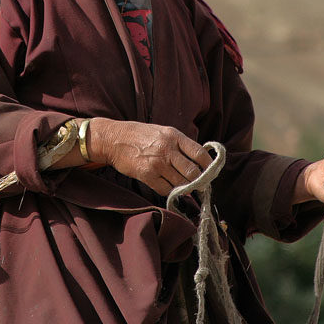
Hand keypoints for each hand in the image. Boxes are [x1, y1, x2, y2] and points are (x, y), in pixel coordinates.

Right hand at [89, 119, 212, 196]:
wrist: (113, 139)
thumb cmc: (139, 134)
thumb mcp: (162, 131)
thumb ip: (180, 144)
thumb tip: (198, 161)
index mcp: (174, 135)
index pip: (200, 153)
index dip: (209, 166)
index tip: (210, 172)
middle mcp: (167, 149)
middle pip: (193, 171)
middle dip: (200, 181)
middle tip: (200, 185)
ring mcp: (157, 163)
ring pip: (182, 183)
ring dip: (186, 188)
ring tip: (187, 188)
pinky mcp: (147, 175)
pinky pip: (166, 189)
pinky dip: (172, 192)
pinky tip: (171, 188)